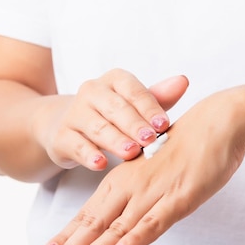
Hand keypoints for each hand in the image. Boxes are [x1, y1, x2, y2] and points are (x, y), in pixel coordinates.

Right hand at [33, 69, 188, 170]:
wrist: (67, 125)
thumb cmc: (111, 115)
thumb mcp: (134, 104)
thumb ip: (157, 97)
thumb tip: (183, 81)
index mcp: (113, 80)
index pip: (133, 91)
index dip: (149, 107)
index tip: (164, 125)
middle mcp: (91, 91)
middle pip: (115, 108)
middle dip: (134, 125)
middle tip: (150, 140)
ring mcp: (74, 114)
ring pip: (97, 127)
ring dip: (115, 140)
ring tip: (131, 153)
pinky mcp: (62, 136)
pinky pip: (76, 145)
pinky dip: (89, 155)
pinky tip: (101, 163)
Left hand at [39, 88, 244, 244]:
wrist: (219, 121)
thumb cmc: (184, 146)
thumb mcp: (152, 172)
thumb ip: (137, 193)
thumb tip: (125, 217)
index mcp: (121, 180)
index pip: (88, 214)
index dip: (67, 236)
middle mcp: (130, 186)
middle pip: (94, 224)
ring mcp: (153, 192)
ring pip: (117, 228)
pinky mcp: (178, 197)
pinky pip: (153, 222)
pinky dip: (134, 239)